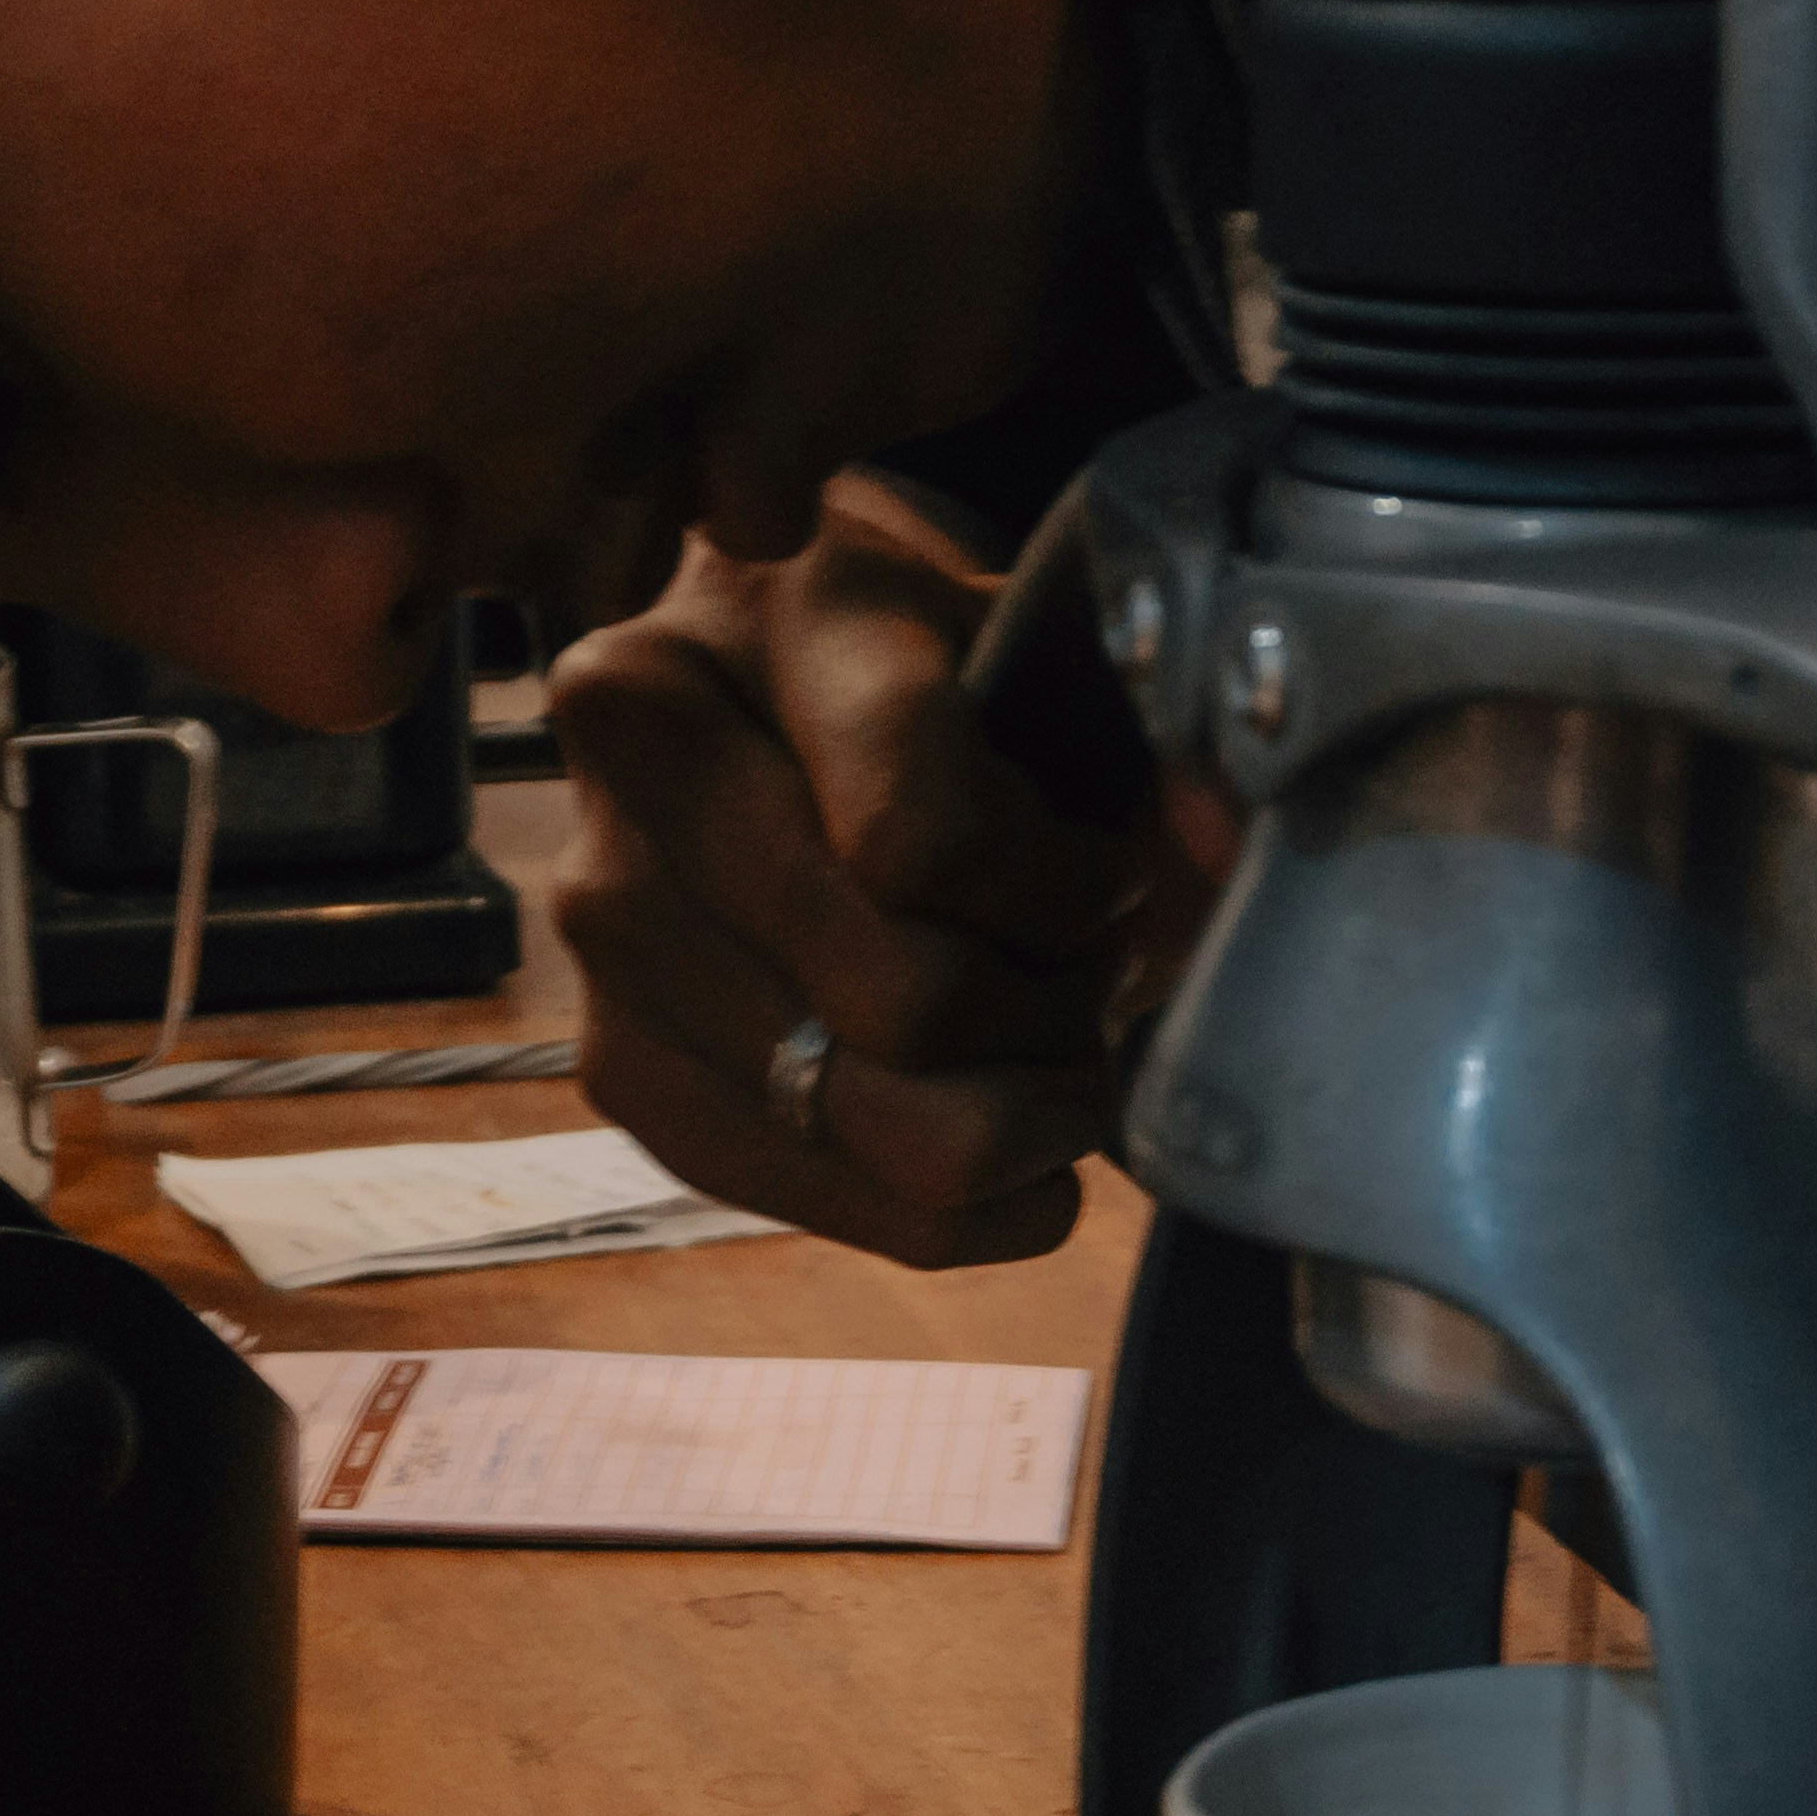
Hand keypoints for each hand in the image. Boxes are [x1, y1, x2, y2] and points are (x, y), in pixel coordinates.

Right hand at [546, 474, 1207, 1264]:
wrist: (780, 699)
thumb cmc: (941, 673)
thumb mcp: (1046, 639)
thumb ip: (1152, 725)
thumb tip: (1213, 843)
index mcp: (750, 613)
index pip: (926, 840)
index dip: (1066, 894)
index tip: (1109, 878)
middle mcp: (639, 761)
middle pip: (903, 1002)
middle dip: (1050, 1018)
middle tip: (1088, 982)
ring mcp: (602, 926)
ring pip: (873, 1126)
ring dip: (1012, 1117)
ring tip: (1040, 1048)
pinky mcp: (617, 1067)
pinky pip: (824, 1202)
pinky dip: (950, 1200)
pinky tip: (990, 1125)